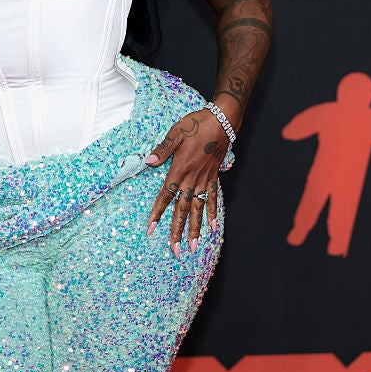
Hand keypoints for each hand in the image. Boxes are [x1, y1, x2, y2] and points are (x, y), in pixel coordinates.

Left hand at [144, 109, 227, 255]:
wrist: (222, 120)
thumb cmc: (196, 124)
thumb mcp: (176, 133)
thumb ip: (163, 149)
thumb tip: (148, 162)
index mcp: (180, 169)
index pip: (166, 195)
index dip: (158, 213)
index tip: (151, 229)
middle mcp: (192, 178)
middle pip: (182, 209)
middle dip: (177, 231)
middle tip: (175, 250)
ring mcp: (204, 179)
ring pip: (198, 209)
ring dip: (195, 228)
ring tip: (192, 246)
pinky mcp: (214, 176)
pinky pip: (213, 198)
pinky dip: (212, 212)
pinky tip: (212, 227)